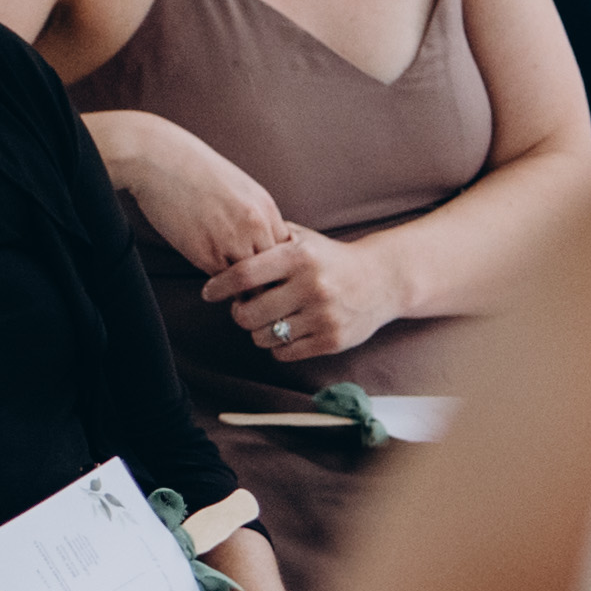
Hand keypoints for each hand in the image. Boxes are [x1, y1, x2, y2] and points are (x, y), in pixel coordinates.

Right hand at [109, 119, 289, 278]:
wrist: (158, 158)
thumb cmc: (192, 169)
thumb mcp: (238, 188)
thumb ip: (252, 216)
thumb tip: (258, 245)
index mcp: (265, 208)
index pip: (286, 251)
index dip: (275, 264)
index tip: (264, 271)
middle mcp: (255, 225)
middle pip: (273, 271)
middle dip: (263, 282)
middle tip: (251, 289)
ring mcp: (232, 240)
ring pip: (249, 282)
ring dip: (241, 288)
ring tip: (232, 291)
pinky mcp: (205, 254)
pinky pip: (221, 282)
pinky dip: (218, 285)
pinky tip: (212, 281)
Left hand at [200, 218, 400, 363]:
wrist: (382, 280)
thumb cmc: (331, 259)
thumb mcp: (303, 239)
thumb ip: (268, 238)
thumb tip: (225, 243)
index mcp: (299, 257)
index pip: (244, 275)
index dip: (219, 286)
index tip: (209, 291)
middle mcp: (311, 286)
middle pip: (249, 313)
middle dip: (239, 313)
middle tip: (243, 309)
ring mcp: (323, 315)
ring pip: (265, 336)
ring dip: (258, 332)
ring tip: (267, 321)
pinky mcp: (332, 340)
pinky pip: (285, 353)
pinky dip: (278, 347)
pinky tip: (285, 332)